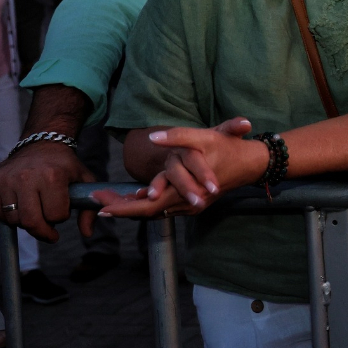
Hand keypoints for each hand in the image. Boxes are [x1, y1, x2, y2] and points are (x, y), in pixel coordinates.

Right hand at [0, 141, 92, 241]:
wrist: (42, 144)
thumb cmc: (64, 165)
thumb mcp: (84, 180)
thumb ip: (89, 208)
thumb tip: (87, 234)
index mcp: (53, 176)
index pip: (55, 216)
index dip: (61, 217)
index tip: (62, 212)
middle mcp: (27, 177)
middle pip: (31, 222)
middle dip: (42, 232)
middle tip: (49, 232)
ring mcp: (7, 179)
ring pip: (13, 219)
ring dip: (25, 223)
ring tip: (35, 212)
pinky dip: (8, 217)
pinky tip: (21, 209)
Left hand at [94, 117, 260, 218]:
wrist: (251, 164)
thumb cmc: (229, 147)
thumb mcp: (207, 135)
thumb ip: (180, 136)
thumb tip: (153, 136)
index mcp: (187, 189)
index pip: (150, 204)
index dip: (125, 207)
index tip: (102, 206)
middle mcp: (187, 201)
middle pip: (147, 212)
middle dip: (121, 208)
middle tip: (97, 201)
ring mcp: (189, 205)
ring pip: (154, 212)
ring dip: (130, 207)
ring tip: (106, 198)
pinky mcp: (191, 204)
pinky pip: (163, 209)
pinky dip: (144, 206)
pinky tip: (129, 199)